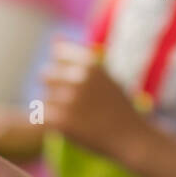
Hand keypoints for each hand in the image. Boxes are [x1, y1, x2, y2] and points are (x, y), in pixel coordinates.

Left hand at [42, 40, 143, 160]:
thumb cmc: (118, 105)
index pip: (58, 55)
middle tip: (74, 103)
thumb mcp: (103, 75)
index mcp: (90, 63)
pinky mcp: (61, 121)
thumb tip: (54, 38)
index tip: (77, 83)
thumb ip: (76, 57)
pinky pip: (43, 115)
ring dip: (55, 107)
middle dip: (55, 88)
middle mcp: (78, 77)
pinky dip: (53, 122)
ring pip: (44, 98)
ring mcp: (69, 99)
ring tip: (77, 117)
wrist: (132, 138)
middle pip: (46, 76)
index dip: (65, 70)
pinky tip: (72, 127)